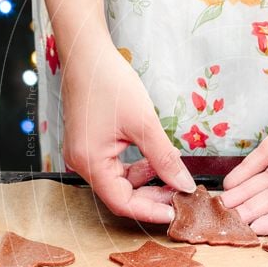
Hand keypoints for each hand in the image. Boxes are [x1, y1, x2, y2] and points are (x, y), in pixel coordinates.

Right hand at [61, 35, 194, 221]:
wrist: (87, 53)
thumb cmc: (110, 83)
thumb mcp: (144, 123)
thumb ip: (165, 158)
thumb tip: (184, 185)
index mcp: (90, 163)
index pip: (122, 202)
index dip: (151, 211)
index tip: (177, 212)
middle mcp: (82, 163)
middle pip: (120, 194)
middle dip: (152, 196)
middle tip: (181, 193)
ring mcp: (84, 153)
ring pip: (119, 181)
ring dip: (147, 181)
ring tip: (173, 175)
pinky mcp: (90, 143)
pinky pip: (115, 166)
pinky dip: (137, 167)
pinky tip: (155, 159)